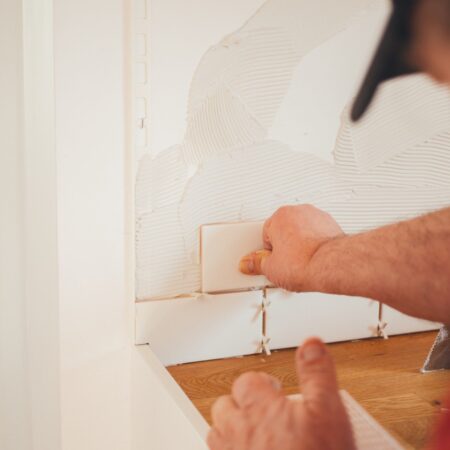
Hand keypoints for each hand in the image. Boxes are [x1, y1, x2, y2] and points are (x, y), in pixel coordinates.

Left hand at [207, 338, 354, 449]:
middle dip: (239, 403)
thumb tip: (311, 344)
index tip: (273, 387)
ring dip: (229, 429)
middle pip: (224, 406)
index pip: (246, 381)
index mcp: (259, 409)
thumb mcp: (328, 411)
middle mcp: (239, 432)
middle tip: (259, 409)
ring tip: (249, 432)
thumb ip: (317, 373)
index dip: (260, 381)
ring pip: (216, 434)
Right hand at [239, 205, 343, 290]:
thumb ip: (256, 263)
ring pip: (303, 230)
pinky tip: (314, 258)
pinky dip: (316, 243)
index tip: (271, 262)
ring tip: (302, 262)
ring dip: (301, 243)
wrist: (331, 265)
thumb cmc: (304, 262)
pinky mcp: (332, 225)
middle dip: (285, 246)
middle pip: (284, 229)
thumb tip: (250, 263)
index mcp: (279, 216)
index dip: (268, 252)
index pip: (266, 234)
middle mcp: (299, 211)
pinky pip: (318, 233)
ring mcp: (317, 216)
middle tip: (286, 263)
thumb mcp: (271, 269)